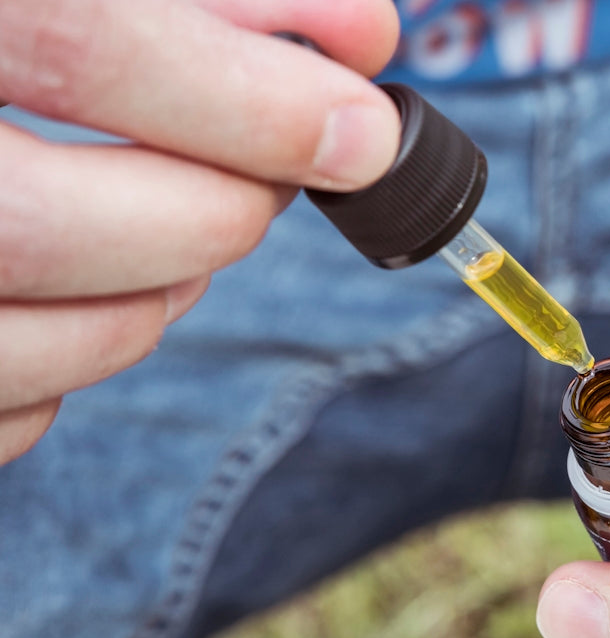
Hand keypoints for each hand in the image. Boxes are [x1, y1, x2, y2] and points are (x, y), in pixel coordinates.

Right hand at [0, 0, 399, 463]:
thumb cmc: (25, 42)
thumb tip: (360, 42)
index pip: (74, 37)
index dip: (242, 98)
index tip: (360, 130)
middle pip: (38, 226)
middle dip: (208, 213)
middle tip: (270, 182)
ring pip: (33, 345)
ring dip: (159, 290)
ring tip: (185, 222)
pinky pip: (11, 414)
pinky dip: (83, 358)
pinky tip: (91, 284)